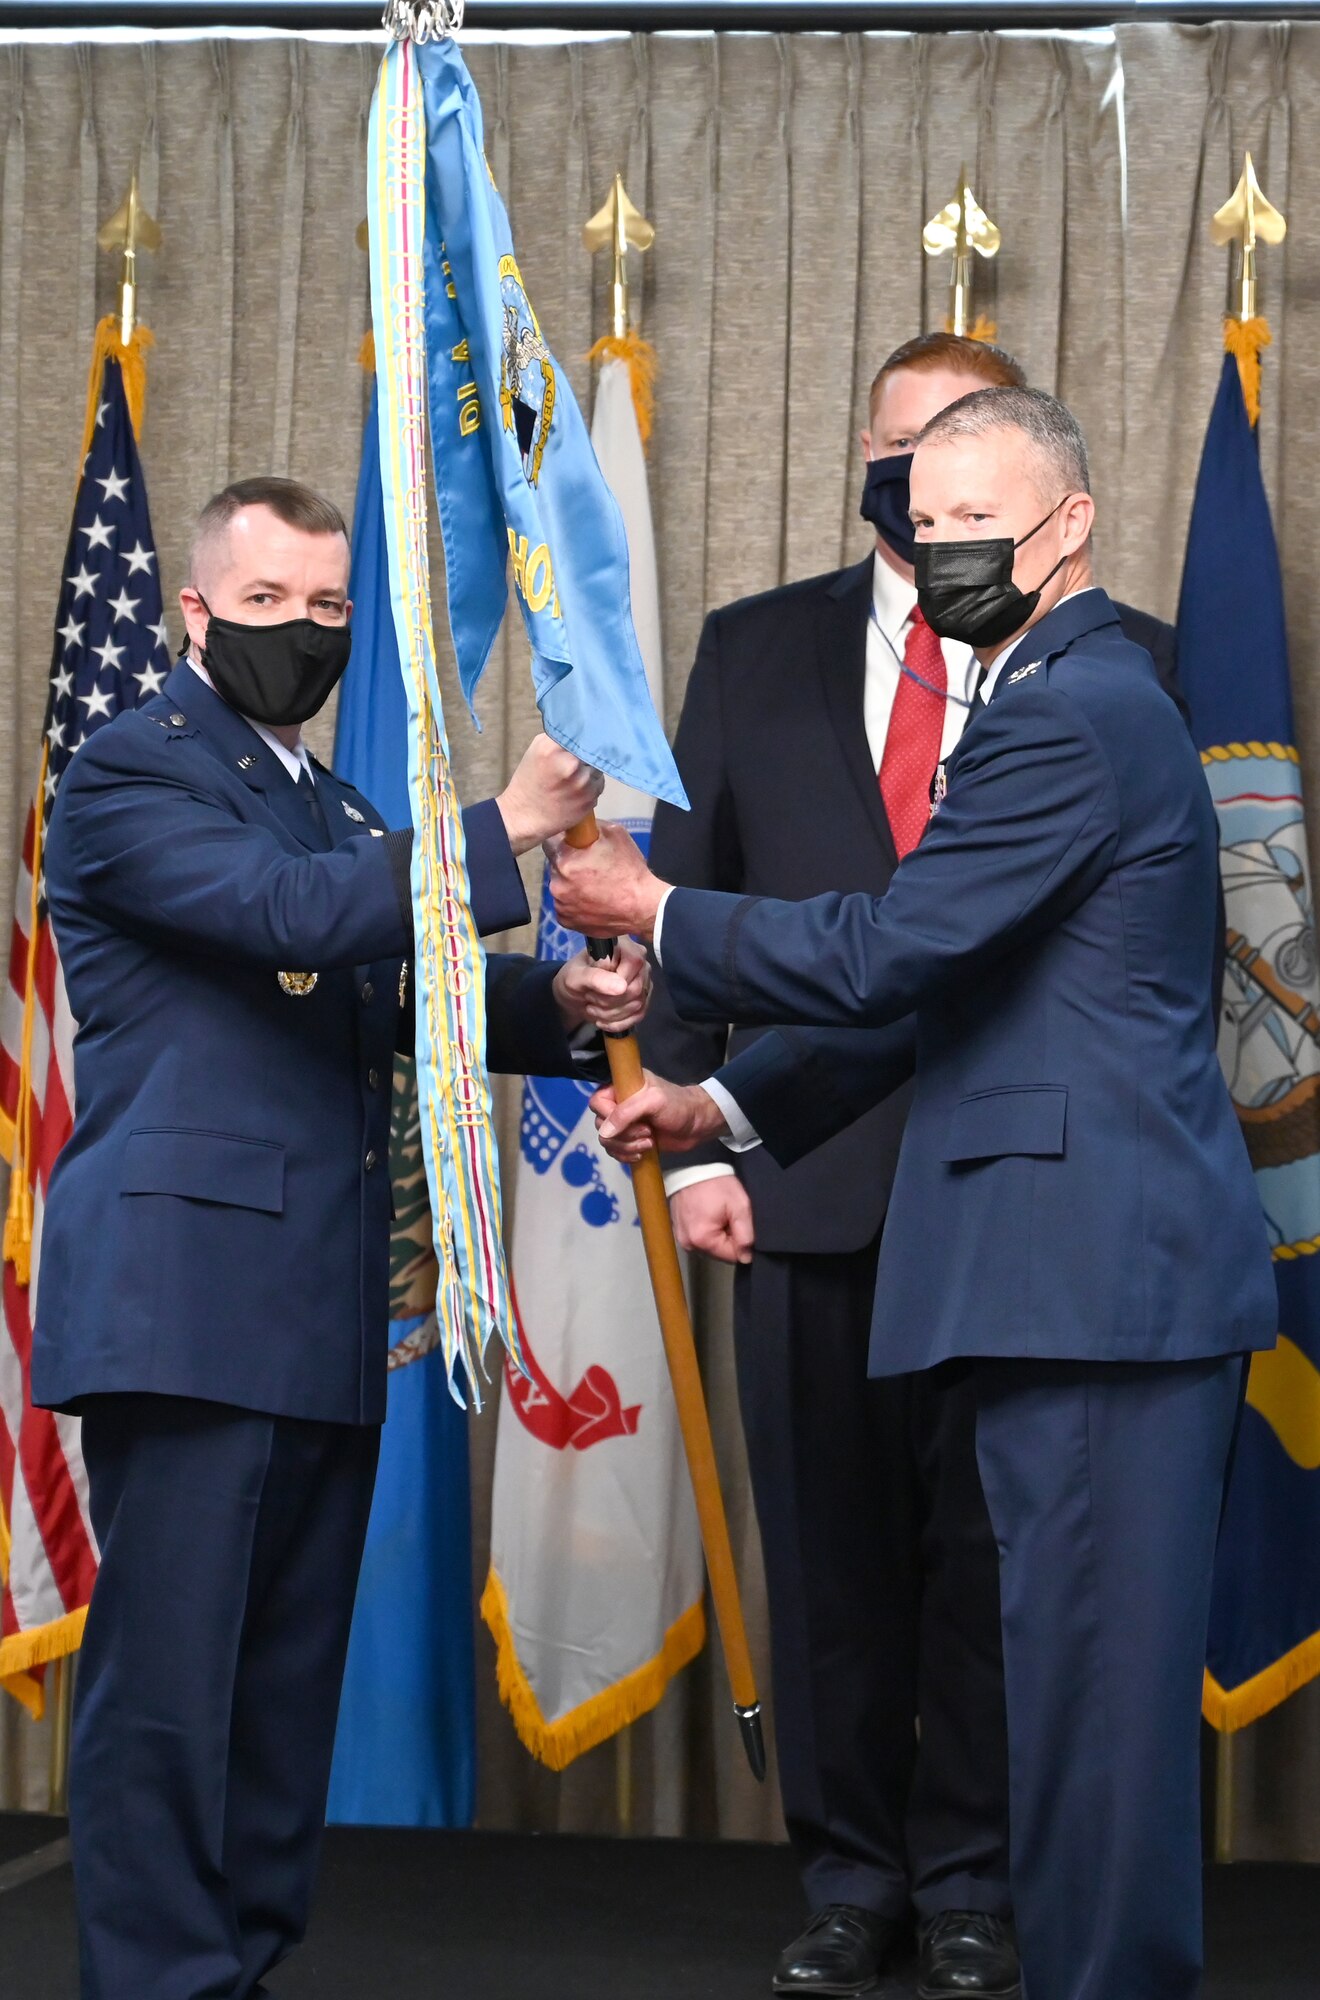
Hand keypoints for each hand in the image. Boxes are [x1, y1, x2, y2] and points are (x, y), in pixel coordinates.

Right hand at [497, 734, 603, 854]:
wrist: (523, 815)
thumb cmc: (529, 781)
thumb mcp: (537, 749)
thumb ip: (560, 738)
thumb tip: (583, 730)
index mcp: (554, 749)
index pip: (583, 733)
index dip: (585, 737)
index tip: (584, 738)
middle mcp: (571, 765)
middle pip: (593, 751)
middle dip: (587, 756)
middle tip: (576, 762)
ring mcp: (583, 784)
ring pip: (598, 770)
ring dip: (590, 772)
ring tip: (574, 779)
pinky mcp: (590, 801)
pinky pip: (598, 787)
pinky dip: (591, 787)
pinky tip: (576, 791)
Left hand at [548, 821, 668, 941]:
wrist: (642, 906)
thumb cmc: (630, 871)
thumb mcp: (615, 833)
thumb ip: (590, 826)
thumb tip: (579, 825)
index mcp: (565, 860)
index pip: (550, 842)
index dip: (563, 842)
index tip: (574, 845)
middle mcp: (557, 884)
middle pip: (555, 866)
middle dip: (569, 864)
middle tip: (590, 867)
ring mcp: (561, 905)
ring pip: (560, 887)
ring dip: (571, 884)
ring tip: (595, 886)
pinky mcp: (566, 921)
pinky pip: (565, 906)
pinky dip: (575, 903)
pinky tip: (593, 901)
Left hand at [553, 939, 651, 1033]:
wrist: (574, 995)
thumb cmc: (573, 978)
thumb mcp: (575, 977)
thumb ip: (595, 977)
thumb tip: (621, 986)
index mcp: (623, 945)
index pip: (633, 963)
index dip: (614, 982)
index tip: (591, 988)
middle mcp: (639, 960)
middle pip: (636, 988)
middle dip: (608, 1001)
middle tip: (589, 998)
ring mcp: (644, 980)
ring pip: (637, 1004)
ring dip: (610, 1014)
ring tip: (593, 1007)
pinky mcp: (644, 998)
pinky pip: (639, 1015)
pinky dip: (618, 1023)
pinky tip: (603, 1020)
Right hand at [590, 1071, 727, 1159]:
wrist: (697, 1125)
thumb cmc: (678, 1105)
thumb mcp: (653, 1101)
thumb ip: (626, 1113)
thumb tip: (604, 1133)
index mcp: (621, 1087)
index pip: (597, 1101)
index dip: (607, 1115)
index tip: (628, 1121)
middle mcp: (619, 1104)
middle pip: (600, 1125)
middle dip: (623, 1134)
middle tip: (647, 1132)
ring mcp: (624, 1124)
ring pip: (607, 1141)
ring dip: (627, 1146)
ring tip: (649, 1142)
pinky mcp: (630, 1140)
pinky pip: (615, 1152)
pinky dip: (626, 1155)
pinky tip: (643, 1153)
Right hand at [670, 1176, 754, 1265]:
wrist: (694, 1166)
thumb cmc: (718, 1184)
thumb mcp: (740, 1207)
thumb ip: (745, 1235)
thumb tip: (746, 1258)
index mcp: (702, 1239)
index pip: (731, 1256)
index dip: (741, 1242)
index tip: (739, 1223)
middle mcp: (688, 1243)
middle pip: (718, 1252)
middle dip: (728, 1238)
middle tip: (729, 1216)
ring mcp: (680, 1237)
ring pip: (709, 1246)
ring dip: (717, 1234)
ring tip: (718, 1213)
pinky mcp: (678, 1230)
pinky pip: (698, 1238)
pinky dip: (706, 1230)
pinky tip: (709, 1214)